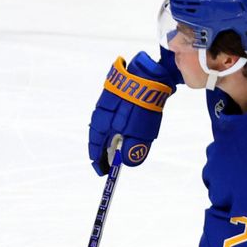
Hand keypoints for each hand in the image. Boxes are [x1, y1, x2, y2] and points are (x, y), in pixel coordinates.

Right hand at [88, 48, 180, 174]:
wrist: (150, 74)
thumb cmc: (143, 106)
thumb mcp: (140, 133)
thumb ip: (133, 149)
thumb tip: (127, 162)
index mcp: (103, 122)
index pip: (95, 146)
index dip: (98, 160)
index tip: (103, 172)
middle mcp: (101, 110)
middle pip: (98, 135)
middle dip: (103, 150)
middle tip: (110, 162)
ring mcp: (109, 99)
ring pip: (105, 123)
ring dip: (110, 137)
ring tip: (117, 147)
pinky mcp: (118, 91)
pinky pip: (112, 113)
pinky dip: (116, 125)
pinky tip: (124, 127)